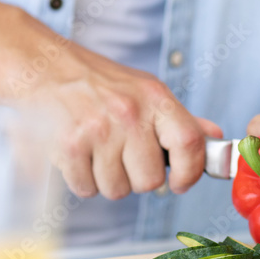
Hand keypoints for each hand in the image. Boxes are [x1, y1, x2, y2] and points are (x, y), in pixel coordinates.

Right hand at [34, 44, 221, 198]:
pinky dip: (82, 181)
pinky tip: (79, 156)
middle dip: (137, 178)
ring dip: (108, 180)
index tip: (179, 182)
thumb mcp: (146, 91)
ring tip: (98, 153)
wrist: (45, 68)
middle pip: (150, 180)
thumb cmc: (99, 83)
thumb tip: (214, 137)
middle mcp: (129, 113)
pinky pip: (87, 189)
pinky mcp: (69, 146)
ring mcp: (98, 130)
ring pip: (117, 190)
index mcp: (155, 98)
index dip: (190, 172)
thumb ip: (181, 119)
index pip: (190, 143)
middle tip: (123, 157)